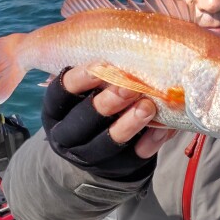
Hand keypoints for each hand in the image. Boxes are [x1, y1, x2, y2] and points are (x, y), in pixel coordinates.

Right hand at [42, 64, 175, 179]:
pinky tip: (163, 126)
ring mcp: (90, 156)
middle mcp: (67, 136)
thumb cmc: (91, 106)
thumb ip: (96, 75)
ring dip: (130, 122)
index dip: (79, 79)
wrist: (95, 155)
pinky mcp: (117, 168)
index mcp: (56, 111)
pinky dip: (151, 141)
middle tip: (129, 85)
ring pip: (108, 141)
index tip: (100, 64)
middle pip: (84, 119)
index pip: (60, 93)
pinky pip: (135, 156)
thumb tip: (125, 51)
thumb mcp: (83, 92)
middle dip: (108, 102)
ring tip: (148, 105)